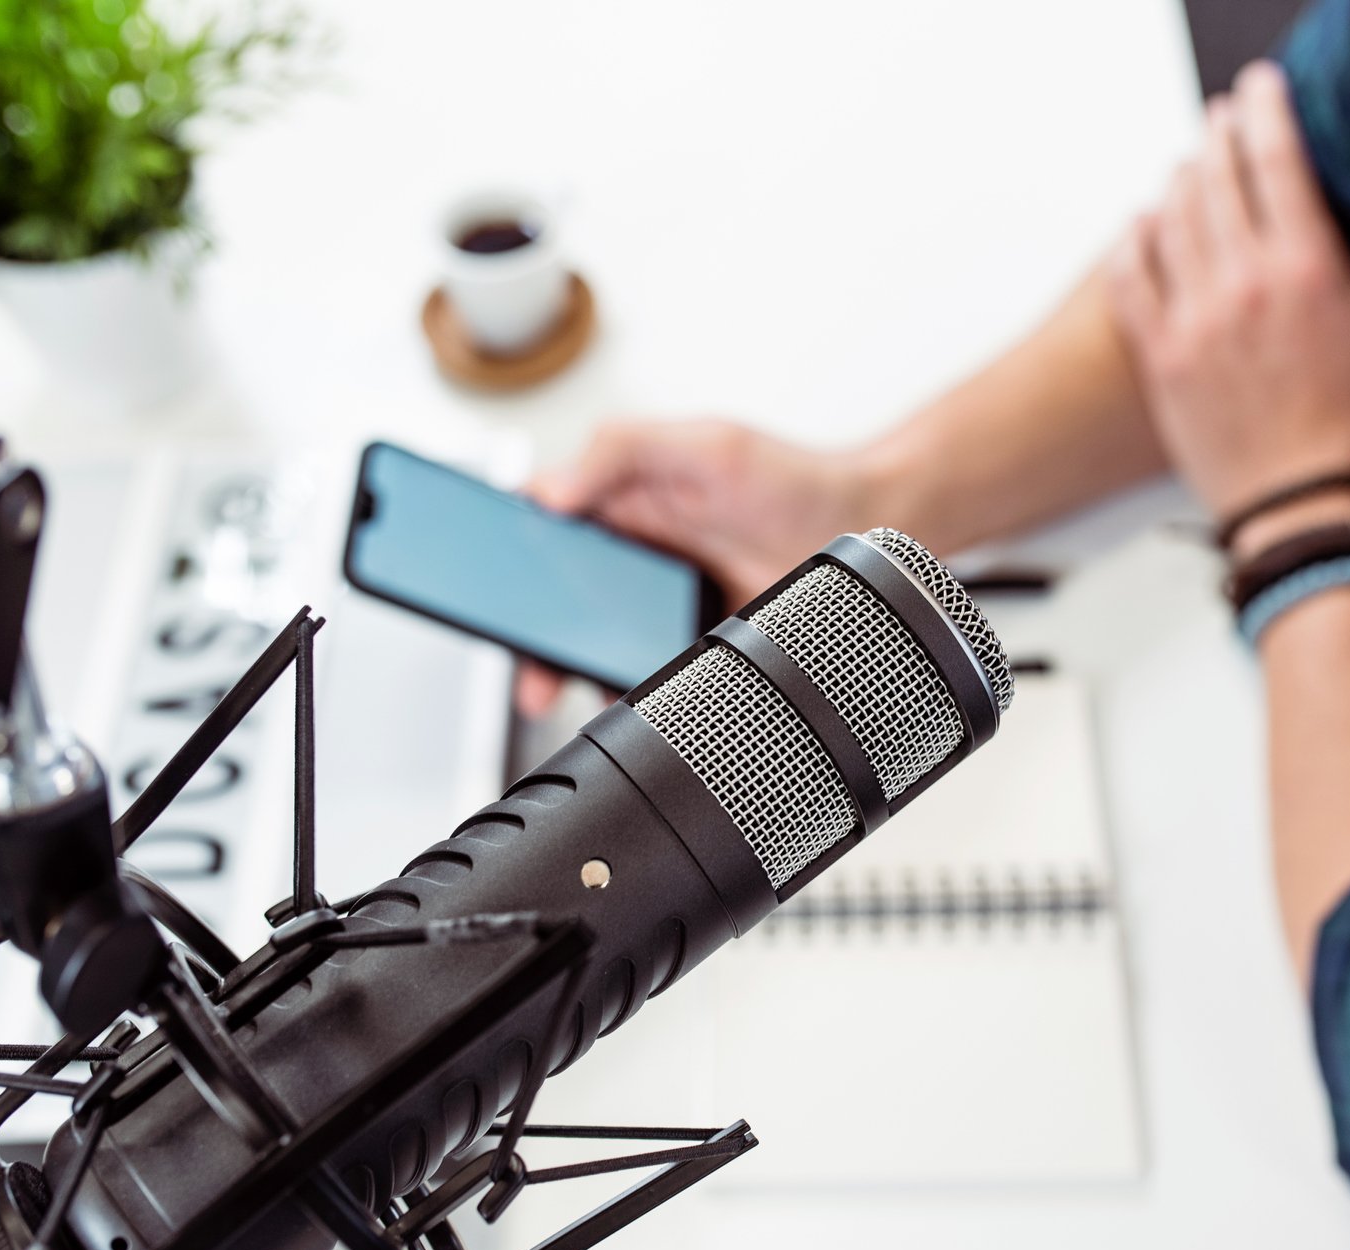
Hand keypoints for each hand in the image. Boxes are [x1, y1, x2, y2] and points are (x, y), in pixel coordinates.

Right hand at [515, 420, 867, 715]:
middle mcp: (632, 557)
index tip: (486, 588)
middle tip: (531, 669)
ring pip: (594, 646)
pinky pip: (645, 677)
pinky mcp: (691, 647)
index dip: (504, 559)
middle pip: (555, 602)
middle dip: (532, 640)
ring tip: (565, 692)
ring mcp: (659, 606)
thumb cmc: (790, 475)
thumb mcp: (704, 444)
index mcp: (620, 500)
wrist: (863, 529)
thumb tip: (549, 490)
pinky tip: (621, 705)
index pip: (538, 527)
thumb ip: (623, 449)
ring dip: (574, 672)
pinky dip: (626, 694)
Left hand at [1106, 60, 1349, 524]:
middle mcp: (1242, 285)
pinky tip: (1141, 227)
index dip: (1264, 111)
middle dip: (1217, 135)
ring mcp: (1193, 320)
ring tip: (1190, 167)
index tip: (1259, 90)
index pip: (1275, 159)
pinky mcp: (1160, 357)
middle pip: (1214, 178)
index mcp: (1306, 271)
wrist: (1301, 511)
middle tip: (1221, 119)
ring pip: (1169, 218)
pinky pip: (1129, 278)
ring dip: (1178, 182)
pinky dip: (1132, 241)